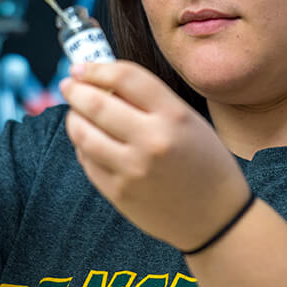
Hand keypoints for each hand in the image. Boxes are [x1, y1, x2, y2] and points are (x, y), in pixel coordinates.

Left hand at [59, 60, 249, 251]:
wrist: (218, 219)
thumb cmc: (204, 163)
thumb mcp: (189, 121)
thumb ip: (149, 100)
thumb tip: (102, 81)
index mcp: (174, 116)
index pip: (125, 77)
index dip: (96, 67)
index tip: (82, 67)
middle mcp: (152, 141)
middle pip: (96, 103)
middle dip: (74, 89)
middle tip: (68, 85)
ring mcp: (133, 170)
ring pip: (83, 133)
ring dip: (73, 117)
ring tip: (75, 112)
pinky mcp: (119, 193)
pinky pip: (87, 161)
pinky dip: (82, 145)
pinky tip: (87, 140)